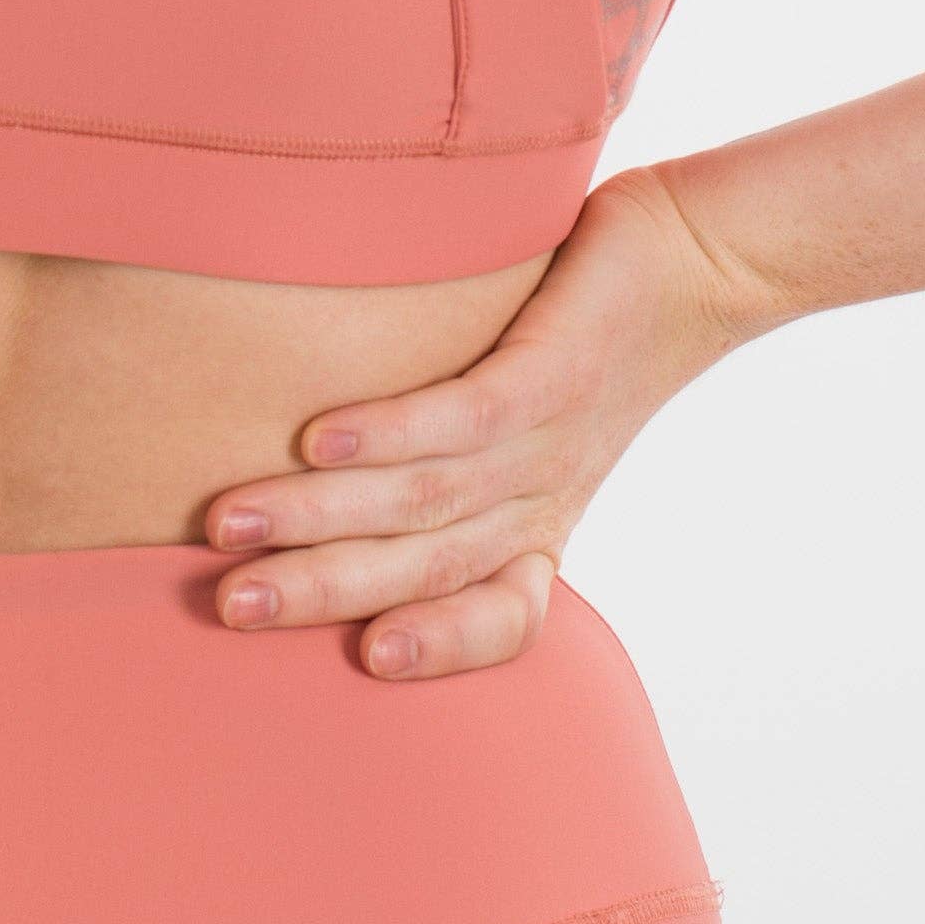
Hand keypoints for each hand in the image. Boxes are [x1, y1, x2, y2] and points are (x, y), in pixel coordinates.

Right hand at [196, 164, 790, 677]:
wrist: (700, 257)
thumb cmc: (592, 337)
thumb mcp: (533, 420)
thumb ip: (448, 452)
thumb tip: (308, 457)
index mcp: (541, 523)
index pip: (504, 618)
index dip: (444, 648)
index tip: (362, 666)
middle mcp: (544, 494)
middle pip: (427, 567)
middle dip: (318, 591)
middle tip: (224, 607)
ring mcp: (551, 434)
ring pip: (429, 499)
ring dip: (322, 514)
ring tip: (232, 520)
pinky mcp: (553, 365)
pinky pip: (466, 415)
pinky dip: (390, 433)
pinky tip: (320, 437)